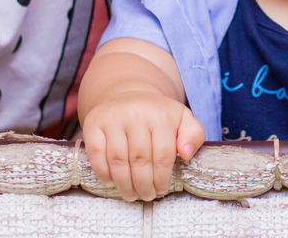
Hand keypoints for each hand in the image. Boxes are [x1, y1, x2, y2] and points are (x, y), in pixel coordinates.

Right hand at [81, 90, 204, 201]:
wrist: (129, 92)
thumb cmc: (158, 113)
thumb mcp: (182, 118)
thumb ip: (194, 134)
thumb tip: (186, 153)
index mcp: (161, 114)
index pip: (163, 155)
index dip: (162, 178)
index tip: (161, 190)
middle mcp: (136, 113)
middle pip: (140, 160)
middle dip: (143, 184)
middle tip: (146, 196)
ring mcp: (112, 117)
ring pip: (118, 160)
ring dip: (124, 184)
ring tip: (130, 195)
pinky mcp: (93, 122)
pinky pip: (96, 153)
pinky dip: (103, 172)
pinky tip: (111, 182)